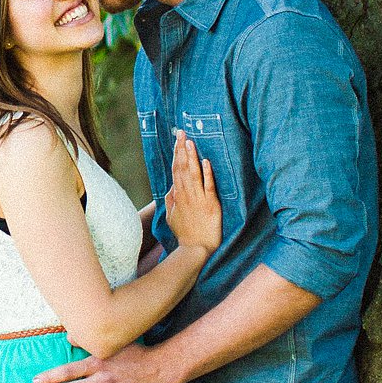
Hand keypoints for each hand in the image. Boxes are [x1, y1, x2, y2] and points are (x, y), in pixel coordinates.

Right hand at [166, 131, 221, 260]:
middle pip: (183, 168)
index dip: (176, 154)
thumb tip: (170, 187)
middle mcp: (186, 195)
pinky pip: (208, 187)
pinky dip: (207, 174)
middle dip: (181, 149)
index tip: (177, 140)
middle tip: (181, 133)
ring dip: (192, 157)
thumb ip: (170, 200)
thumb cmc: (185, 234)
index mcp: (177, 196)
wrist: (196, 250)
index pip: (176, 170)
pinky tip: (206, 162)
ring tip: (190, 142)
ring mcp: (198, 199)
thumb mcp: (171, 217)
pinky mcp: (211, 205)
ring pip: (193, 174)